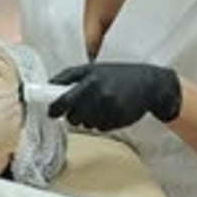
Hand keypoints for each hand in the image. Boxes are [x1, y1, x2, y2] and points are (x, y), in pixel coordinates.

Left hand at [48, 62, 181, 130]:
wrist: (149, 83)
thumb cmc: (118, 75)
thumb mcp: (93, 68)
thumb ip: (70, 77)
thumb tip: (47, 86)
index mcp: (90, 78)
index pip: (65, 98)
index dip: (55, 108)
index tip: (51, 113)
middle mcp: (99, 92)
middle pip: (73, 116)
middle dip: (74, 115)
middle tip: (83, 107)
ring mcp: (109, 106)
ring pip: (87, 124)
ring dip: (89, 119)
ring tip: (102, 105)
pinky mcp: (118, 118)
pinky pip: (101, 128)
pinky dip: (103, 123)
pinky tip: (112, 111)